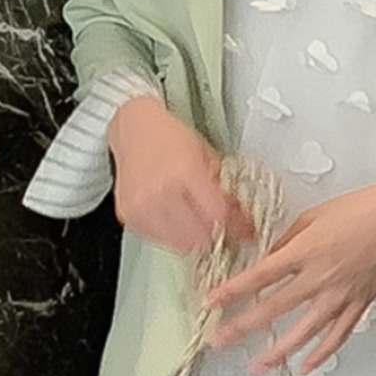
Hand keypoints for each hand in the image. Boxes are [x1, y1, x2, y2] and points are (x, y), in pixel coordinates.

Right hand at [107, 96, 256, 254]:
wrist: (133, 131)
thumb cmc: (170, 137)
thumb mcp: (206, 154)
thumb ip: (222, 186)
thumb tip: (243, 217)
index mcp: (184, 171)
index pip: (219, 214)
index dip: (237, 226)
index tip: (247, 230)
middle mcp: (161, 192)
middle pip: (201, 236)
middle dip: (219, 236)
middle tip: (228, 231)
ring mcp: (142, 207)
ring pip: (181, 245)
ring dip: (198, 240)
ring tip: (204, 226)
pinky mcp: (129, 217)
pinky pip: (161, 241)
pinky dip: (175, 237)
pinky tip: (180, 221)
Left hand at [201, 175, 375, 375]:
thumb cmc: (360, 208)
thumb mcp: (313, 216)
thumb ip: (287, 241)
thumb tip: (268, 259)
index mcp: (306, 250)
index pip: (260, 276)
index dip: (232, 291)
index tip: (211, 302)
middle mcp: (321, 277)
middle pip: (274, 308)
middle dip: (243, 326)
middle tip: (220, 339)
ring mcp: (341, 295)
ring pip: (304, 332)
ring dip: (278, 352)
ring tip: (256, 365)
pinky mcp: (360, 304)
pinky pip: (338, 335)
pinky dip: (322, 353)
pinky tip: (306, 365)